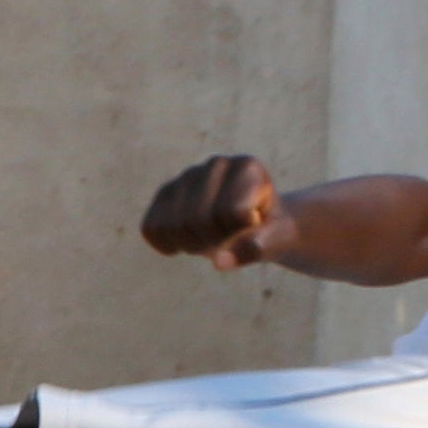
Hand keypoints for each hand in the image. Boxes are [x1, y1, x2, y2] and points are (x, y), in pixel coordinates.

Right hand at [141, 154, 284, 269]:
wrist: (256, 223)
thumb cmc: (269, 229)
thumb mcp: (276, 240)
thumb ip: (256, 248)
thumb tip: (219, 262)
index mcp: (247, 168)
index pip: (232, 212)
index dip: (240, 232)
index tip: (253, 226)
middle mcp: (215, 165)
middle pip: (198, 218)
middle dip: (213, 241)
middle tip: (230, 238)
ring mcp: (186, 177)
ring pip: (173, 224)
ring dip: (191, 245)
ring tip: (211, 238)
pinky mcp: (165, 193)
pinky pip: (151, 228)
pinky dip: (166, 245)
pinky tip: (185, 243)